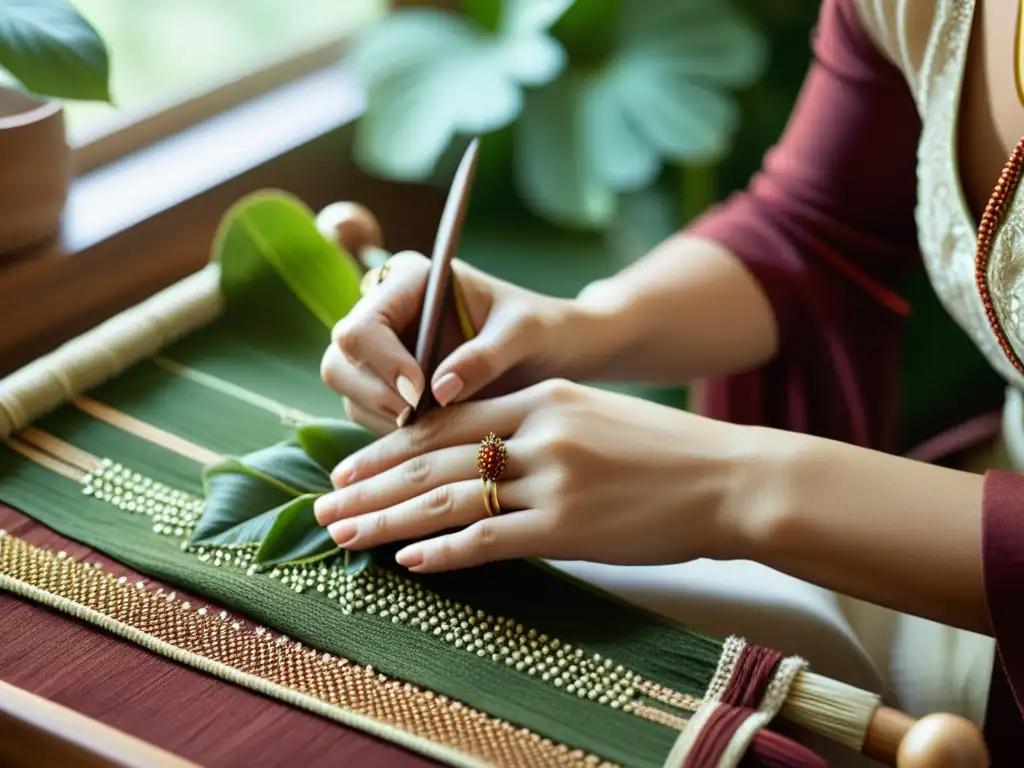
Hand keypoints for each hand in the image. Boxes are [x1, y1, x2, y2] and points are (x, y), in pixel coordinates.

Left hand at [313, 379, 764, 572]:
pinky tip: (410, 563)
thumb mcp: (592, 415)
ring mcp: (553, 479)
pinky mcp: (570, 527)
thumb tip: (476, 454)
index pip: (445, 422)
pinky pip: (490, 541)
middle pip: (432, 459)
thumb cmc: (663, 450)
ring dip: (388, 518)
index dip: (388, 446)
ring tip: (344, 534)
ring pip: (449, 499)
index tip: (348, 465)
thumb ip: (533, 425)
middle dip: (370, 483)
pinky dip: (444, 553)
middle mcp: (539, 432)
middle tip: (324, 503)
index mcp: (542, 397)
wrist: (730, 478)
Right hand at [320, 251, 594, 434]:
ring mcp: (380, 350)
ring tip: (442, 428)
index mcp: (410, 280)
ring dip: (386, 420)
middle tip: (423, 421)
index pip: (363, 326)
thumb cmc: (542, 329)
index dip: (384, 364)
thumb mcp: (524, 334)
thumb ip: (485, 356)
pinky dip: (396, 434)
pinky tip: (439, 435)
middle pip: (339, 360)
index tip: (421, 396)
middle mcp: (384, 310)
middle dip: (377, 397)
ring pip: (349, 393)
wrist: (553, 352)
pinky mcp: (385, 385)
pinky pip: (369, 416)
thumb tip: (439, 391)